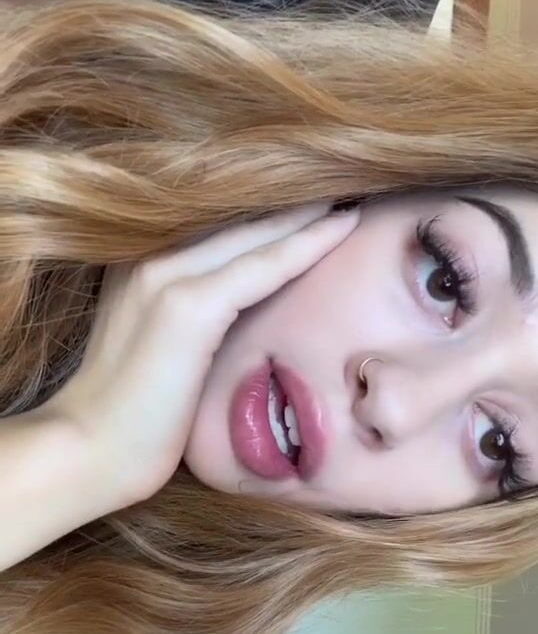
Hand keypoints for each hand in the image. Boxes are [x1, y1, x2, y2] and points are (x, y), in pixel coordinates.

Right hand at [46, 203, 360, 511]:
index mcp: (139, 263)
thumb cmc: (129, 418)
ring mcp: (165, 276)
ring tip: (352, 192)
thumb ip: (188, 319)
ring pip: (256, 232)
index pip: (216, 225)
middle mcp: (149, 256)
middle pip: (237, 216)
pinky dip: (307, 244)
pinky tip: (343, 226)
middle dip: (293, 201)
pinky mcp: (188, 306)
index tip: (312, 199)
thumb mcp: (159, 350)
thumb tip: (238, 316)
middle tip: (344, 181)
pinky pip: (264, 265)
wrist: (89, 452)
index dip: (266, 212)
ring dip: (309, 212)